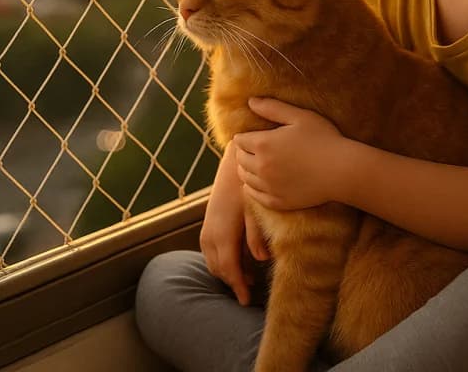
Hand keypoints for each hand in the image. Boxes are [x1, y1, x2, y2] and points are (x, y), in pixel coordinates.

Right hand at [200, 152, 269, 305]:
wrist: (232, 168)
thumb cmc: (248, 188)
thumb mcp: (256, 211)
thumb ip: (256, 235)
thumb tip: (261, 258)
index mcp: (223, 233)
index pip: (230, 269)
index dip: (238, 287)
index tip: (247, 300)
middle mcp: (211, 235)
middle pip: (220, 270)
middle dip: (234, 282)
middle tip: (250, 291)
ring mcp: (206, 231)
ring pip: (213, 263)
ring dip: (227, 273)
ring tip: (247, 277)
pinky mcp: (206, 227)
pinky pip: (210, 254)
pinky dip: (222, 262)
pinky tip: (238, 261)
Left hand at [235, 97, 346, 210]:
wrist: (342, 170)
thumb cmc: (324, 139)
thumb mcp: (299, 116)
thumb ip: (273, 108)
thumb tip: (251, 101)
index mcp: (263, 144)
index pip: (239, 141)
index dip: (245, 137)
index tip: (253, 136)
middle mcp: (261, 167)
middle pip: (239, 160)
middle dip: (244, 153)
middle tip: (254, 150)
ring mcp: (269, 186)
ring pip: (245, 178)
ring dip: (247, 170)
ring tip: (256, 165)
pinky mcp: (278, 201)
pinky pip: (255, 196)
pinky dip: (253, 189)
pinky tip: (261, 183)